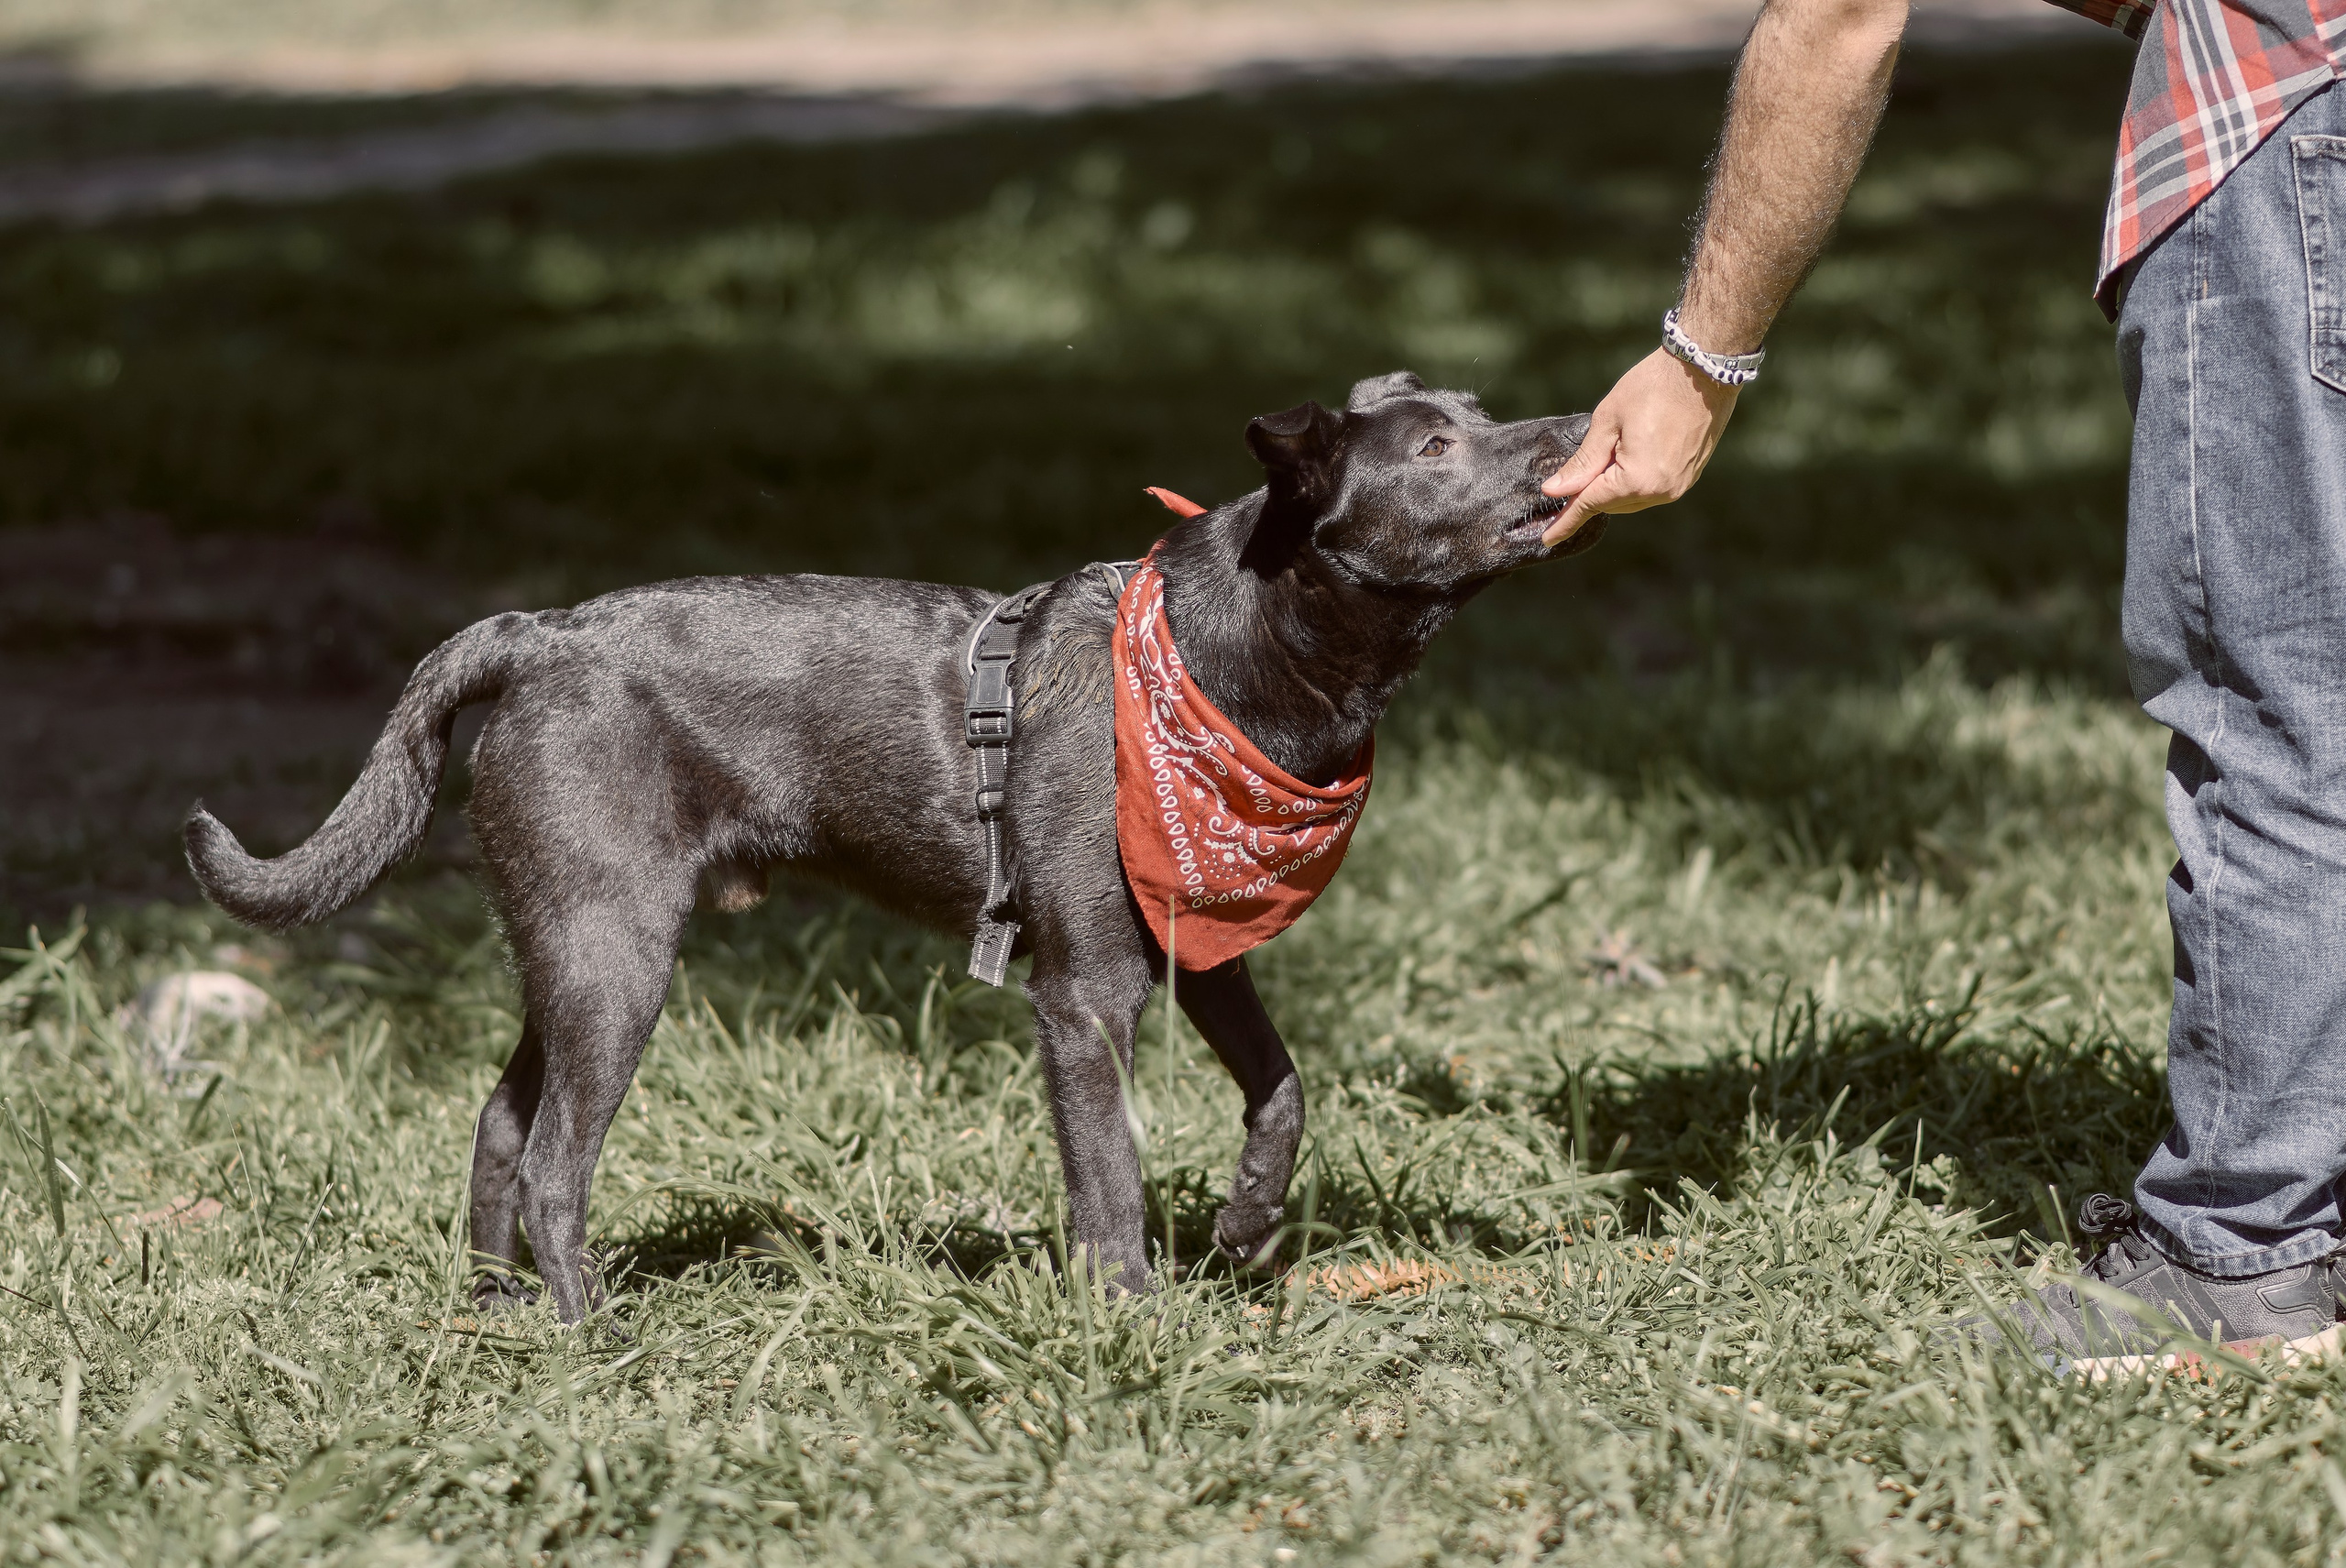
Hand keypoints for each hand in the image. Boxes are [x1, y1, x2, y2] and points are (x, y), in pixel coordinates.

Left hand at [1541, 348, 1738, 544]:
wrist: (1704, 369)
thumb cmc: (1653, 386)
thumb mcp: (1608, 420)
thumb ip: (1582, 461)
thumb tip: (1555, 490)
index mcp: (1638, 480)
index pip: (1590, 504)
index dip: (1565, 521)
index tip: (1547, 539)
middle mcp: (1661, 491)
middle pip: (1610, 503)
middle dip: (1588, 491)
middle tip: (1572, 471)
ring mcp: (1679, 485)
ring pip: (1630, 498)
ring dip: (1611, 484)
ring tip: (1611, 447)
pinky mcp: (1688, 476)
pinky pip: (1650, 488)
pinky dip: (1632, 479)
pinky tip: (1627, 454)